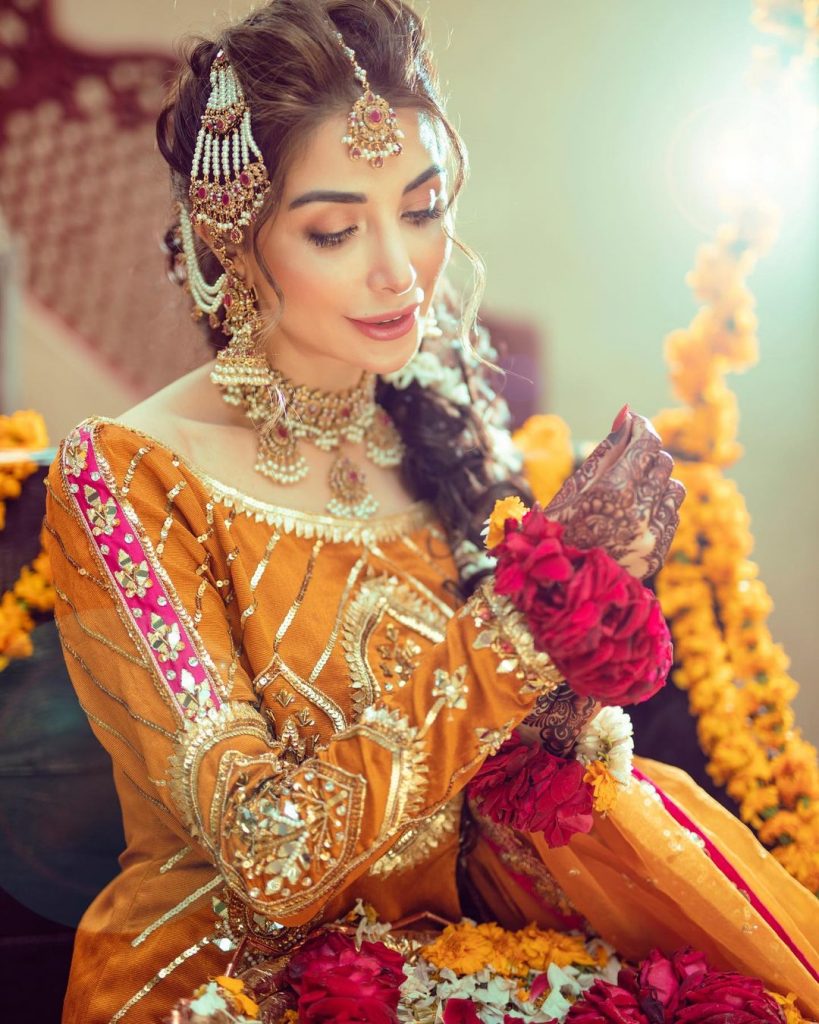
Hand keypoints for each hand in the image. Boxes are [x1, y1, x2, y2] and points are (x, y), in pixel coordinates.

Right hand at [543, 405, 684, 578]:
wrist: (559, 585)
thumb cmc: (559, 528)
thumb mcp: (576, 485)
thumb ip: (608, 449)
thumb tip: (629, 414)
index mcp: (613, 490)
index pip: (646, 443)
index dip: (642, 429)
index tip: (634, 425)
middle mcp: (637, 513)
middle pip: (662, 463)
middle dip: (647, 457)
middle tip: (627, 461)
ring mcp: (651, 537)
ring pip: (675, 489)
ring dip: (657, 484)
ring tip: (632, 492)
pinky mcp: (657, 554)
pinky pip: (672, 516)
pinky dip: (658, 510)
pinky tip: (634, 517)